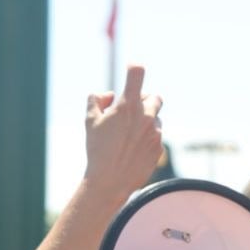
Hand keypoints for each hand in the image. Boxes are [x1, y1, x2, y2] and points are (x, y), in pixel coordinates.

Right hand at [84, 65, 163, 196]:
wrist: (109, 182)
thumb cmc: (97, 150)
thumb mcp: (90, 121)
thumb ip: (96, 100)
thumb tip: (109, 95)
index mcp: (127, 105)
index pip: (137, 72)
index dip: (134, 68)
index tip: (131, 71)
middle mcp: (145, 115)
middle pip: (154, 96)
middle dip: (143, 101)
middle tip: (130, 112)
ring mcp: (155, 132)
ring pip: (156, 118)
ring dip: (145, 121)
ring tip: (128, 137)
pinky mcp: (159, 147)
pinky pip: (156, 136)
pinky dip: (147, 138)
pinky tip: (133, 150)